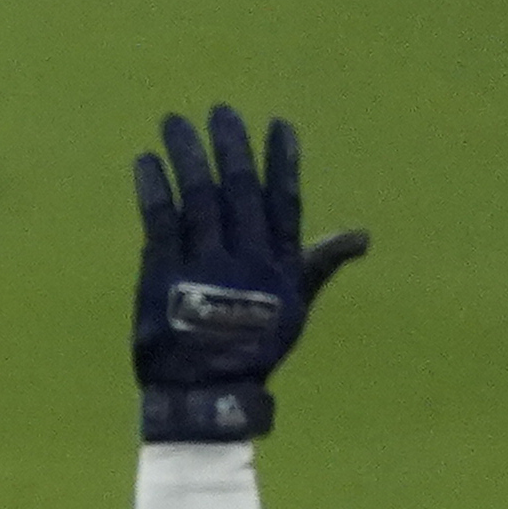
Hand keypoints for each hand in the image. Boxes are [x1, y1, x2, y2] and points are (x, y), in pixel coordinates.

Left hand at [132, 105, 367, 441]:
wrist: (205, 396)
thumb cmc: (252, 351)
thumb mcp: (292, 309)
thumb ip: (318, 264)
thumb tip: (362, 235)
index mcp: (279, 264)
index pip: (283, 200)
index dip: (281, 162)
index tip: (277, 125)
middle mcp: (245, 258)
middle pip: (238, 190)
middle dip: (230, 147)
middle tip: (220, 111)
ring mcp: (204, 266)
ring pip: (198, 198)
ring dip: (187, 156)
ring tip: (175, 121)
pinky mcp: (163, 276)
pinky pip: (160, 222)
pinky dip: (153, 189)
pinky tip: (145, 160)